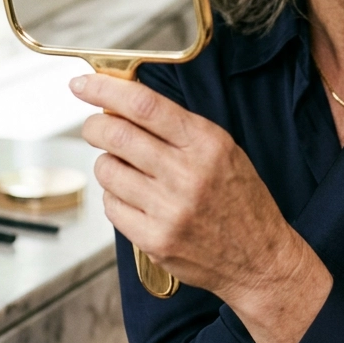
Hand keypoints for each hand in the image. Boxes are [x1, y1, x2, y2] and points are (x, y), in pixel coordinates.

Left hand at [72, 73, 331, 342]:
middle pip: (116, 135)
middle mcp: (187, 174)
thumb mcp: (224, 150)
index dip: (105, 90)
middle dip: (94, 126)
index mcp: (206, 144)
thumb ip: (177, 128)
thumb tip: (123, 106)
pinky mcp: (154, 239)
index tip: (83, 84)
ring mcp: (169, 209)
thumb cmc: (241, 201)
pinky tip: (135, 198)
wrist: (260, 258)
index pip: (145, 106)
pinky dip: (115, 196)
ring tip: (125, 169)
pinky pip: (111, 206)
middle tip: (95, 127)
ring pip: (107, 171)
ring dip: (107, 164)